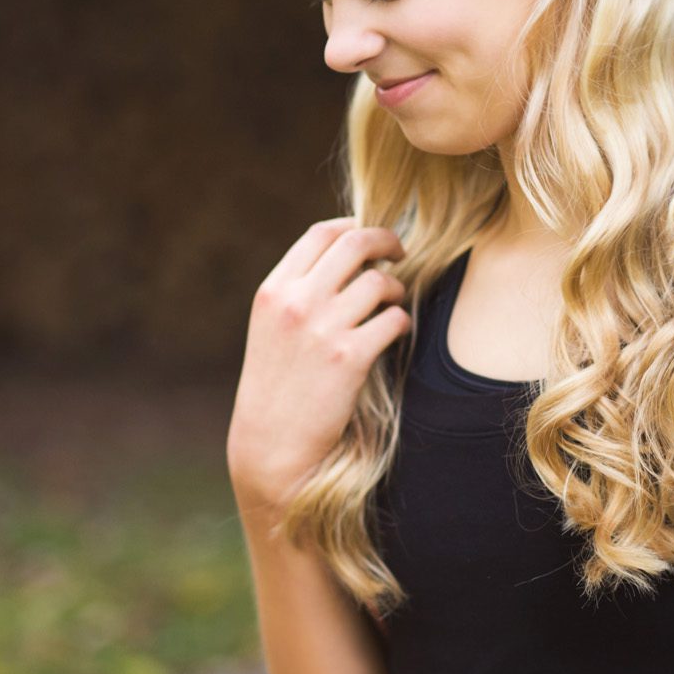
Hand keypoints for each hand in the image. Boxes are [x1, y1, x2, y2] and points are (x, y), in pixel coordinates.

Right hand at [227, 217, 409, 504]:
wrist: (272, 446)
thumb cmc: (277, 387)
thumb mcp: (272, 329)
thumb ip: (301, 291)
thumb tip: (348, 254)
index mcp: (274, 290)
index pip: (321, 234)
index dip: (354, 227)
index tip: (369, 237)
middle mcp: (296, 302)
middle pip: (356, 244)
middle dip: (387, 241)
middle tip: (400, 253)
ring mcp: (323, 329)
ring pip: (380, 282)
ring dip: (395, 290)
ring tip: (392, 305)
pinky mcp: (349, 358)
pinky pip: (393, 320)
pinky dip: (401, 322)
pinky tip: (396, 332)